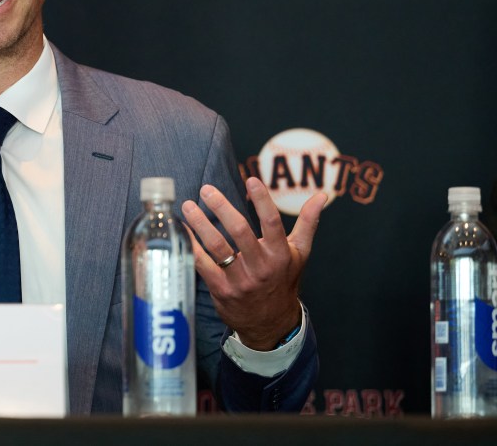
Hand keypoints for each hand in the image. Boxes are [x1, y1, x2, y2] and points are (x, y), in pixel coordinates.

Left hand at [181, 177, 325, 350]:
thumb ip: (308, 223)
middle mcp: (261, 267)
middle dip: (221, 207)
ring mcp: (240, 280)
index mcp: (280, 254)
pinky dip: (191, 246)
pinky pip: (202, 265)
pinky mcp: (221, 290)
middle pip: (240, 231)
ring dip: (200, 224)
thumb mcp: (300, 254)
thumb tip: (321, 195)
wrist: (270, 324)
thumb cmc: (284, 280)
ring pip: (218, 246)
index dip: (263, 201)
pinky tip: (182, 231)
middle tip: (206, 189)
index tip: (251, 180)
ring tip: (188, 206)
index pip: (272, 223)